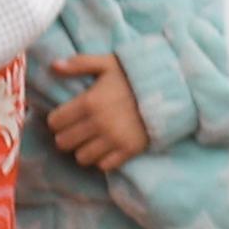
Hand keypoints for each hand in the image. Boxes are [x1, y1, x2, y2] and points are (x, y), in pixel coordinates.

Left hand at [43, 53, 149, 170]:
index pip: (55, 122)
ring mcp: (114, 139)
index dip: (58, 120)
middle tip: (79, 129)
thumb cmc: (137, 74)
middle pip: (63, 143)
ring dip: (84, 149)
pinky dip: (103, 159)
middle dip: (68, 136)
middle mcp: (98, 123)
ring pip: (81, 157)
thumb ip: (80, 63)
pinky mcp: (129, 150)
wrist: (174, 87)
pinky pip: (103, 165)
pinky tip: (108, 147)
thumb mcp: (109, 63)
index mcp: (89, 102)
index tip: (67, 117)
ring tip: (92, 140)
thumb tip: (54, 66)